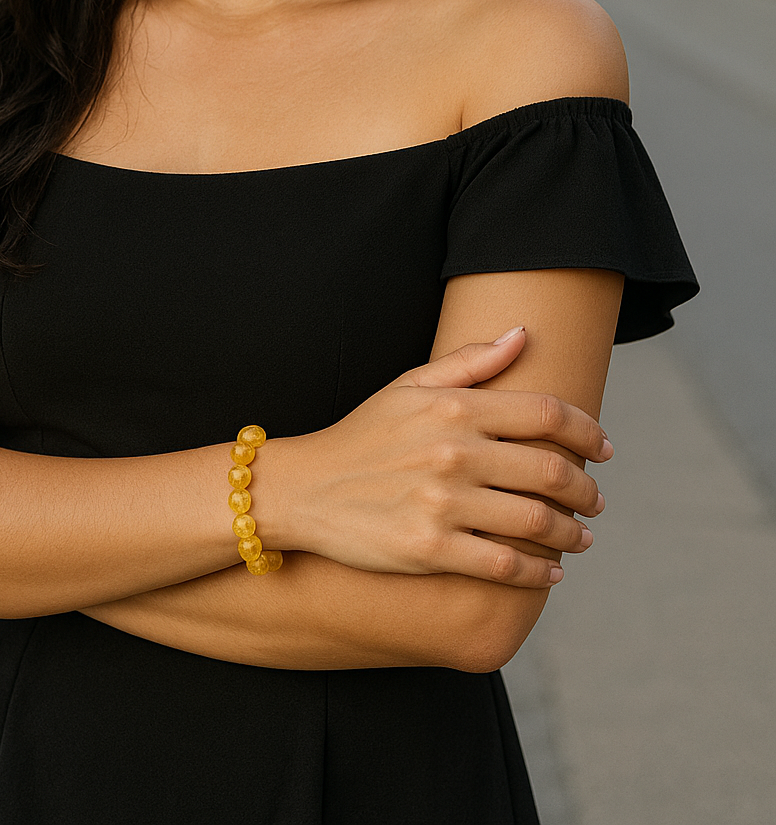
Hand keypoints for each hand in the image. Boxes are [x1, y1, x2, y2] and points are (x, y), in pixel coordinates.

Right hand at [266, 327, 611, 586]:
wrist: (304, 489)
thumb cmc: (363, 435)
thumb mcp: (408, 386)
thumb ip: (470, 361)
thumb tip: (524, 334)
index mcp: (454, 407)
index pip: (546, 413)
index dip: (587, 431)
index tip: (603, 448)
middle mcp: (455, 452)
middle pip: (551, 471)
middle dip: (587, 489)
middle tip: (597, 500)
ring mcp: (444, 503)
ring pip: (536, 522)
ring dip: (572, 534)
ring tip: (581, 539)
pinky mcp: (431, 549)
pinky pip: (505, 565)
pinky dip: (538, 573)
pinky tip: (549, 573)